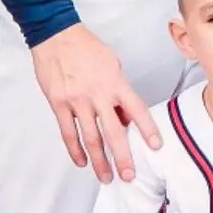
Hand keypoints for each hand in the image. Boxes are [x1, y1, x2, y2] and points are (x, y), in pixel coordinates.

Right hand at [31, 23, 160, 183]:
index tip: (156, 146)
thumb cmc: (87, 48)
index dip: (147, 129)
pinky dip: (75, 150)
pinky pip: (68, 133)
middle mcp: (98, 94)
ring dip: (99, 161)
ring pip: (90, 138)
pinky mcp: (58, 104)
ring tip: (106, 177)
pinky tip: (82, 162)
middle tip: (129, 176)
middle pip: (113, 132)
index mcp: (115, 83)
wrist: (56, 36)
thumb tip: (124, 118)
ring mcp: (77, 101)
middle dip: (122, 157)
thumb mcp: (112, 64)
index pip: (137, 110)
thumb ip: (119, 91)